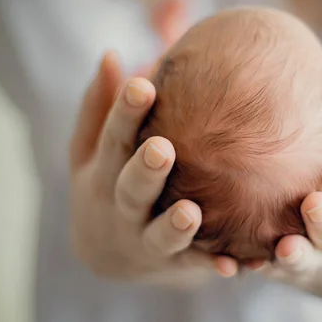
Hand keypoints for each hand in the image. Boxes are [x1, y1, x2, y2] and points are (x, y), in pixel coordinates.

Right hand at [69, 52, 232, 286]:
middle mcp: (121, 208)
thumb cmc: (104, 184)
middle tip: (162, 150)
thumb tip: (110, 53)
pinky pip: (191, 267)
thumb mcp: (90, 149)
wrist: (106, 253)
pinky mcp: (170, 265)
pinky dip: (208, 267)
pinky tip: (232, 266)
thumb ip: (100, 106)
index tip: (145, 85)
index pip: (113, 138)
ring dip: (175, 227)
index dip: (126, 114)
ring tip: (191, 214)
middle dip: (145, 171)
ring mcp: (143, 240)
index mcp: (104, 172)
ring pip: (158, 237)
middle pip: (131, 190)